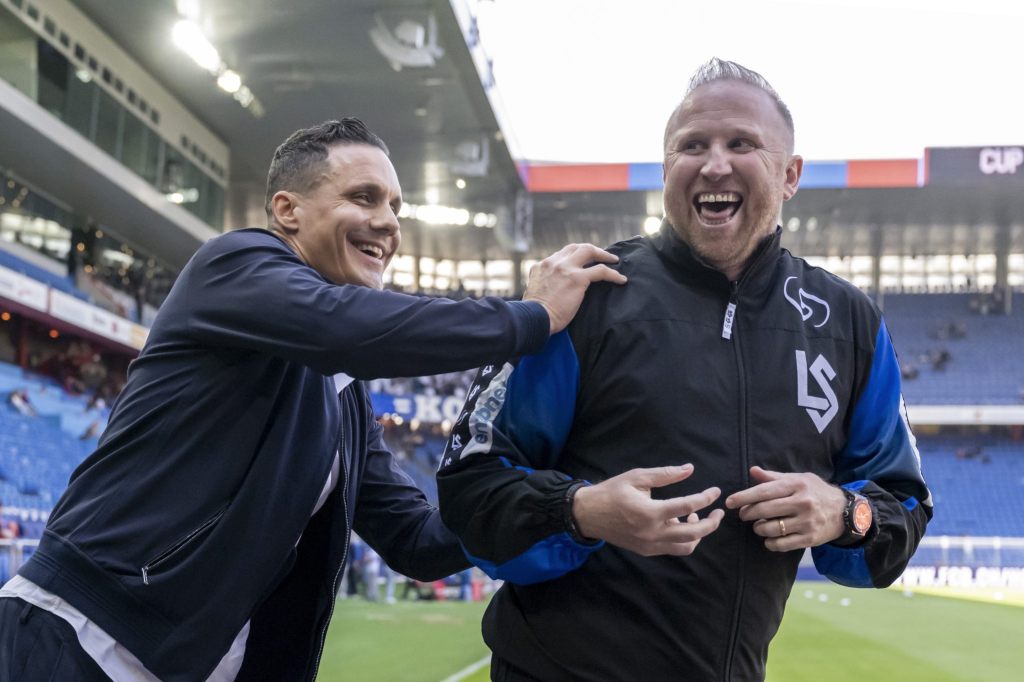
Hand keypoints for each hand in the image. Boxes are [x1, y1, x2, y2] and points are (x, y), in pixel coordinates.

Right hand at [523, 243, 627, 333]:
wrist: (534, 319)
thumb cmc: (534, 314)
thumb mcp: (534, 291)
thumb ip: (543, 284)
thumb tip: (552, 289)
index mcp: (541, 266)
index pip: (561, 255)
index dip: (574, 256)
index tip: (583, 261)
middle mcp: (553, 263)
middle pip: (575, 247)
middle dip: (590, 250)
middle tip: (601, 256)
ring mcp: (566, 268)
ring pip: (589, 251)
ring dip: (603, 255)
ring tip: (614, 261)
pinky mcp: (578, 278)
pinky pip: (601, 271)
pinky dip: (613, 274)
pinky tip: (621, 279)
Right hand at [572, 464, 723, 556]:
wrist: (588, 514)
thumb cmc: (612, 492)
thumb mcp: (637, 477)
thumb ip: (665, 474)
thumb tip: (689, 469)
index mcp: (650, 512)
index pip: (687, 506)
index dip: (705, 498)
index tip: (715, 492)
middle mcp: (652, 533)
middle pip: (694, 534)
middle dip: (711, 523)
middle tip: (718, 512)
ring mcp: (650, 545)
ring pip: (686, 547)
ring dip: (698, 534)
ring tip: (697, 517)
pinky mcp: (647, 551)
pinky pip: (673, 549)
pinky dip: (683, 538)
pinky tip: (679, 522)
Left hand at [724, 466, 846, 551]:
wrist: (845, 511)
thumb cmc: (816, 492)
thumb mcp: (798, 478)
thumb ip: (774, 477)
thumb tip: (753, 471)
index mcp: (796, 485)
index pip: (764, 491)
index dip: (743, 497)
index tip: (729, 502)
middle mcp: (802, 503)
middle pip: (764, 510)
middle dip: (748, 513)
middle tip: (743, 515)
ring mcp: (806, 522)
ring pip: (771, 529)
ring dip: (758, 529)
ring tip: (758, 526)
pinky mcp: (809, 538)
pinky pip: (781, 544)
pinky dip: (770, 543)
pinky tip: (769, 538)